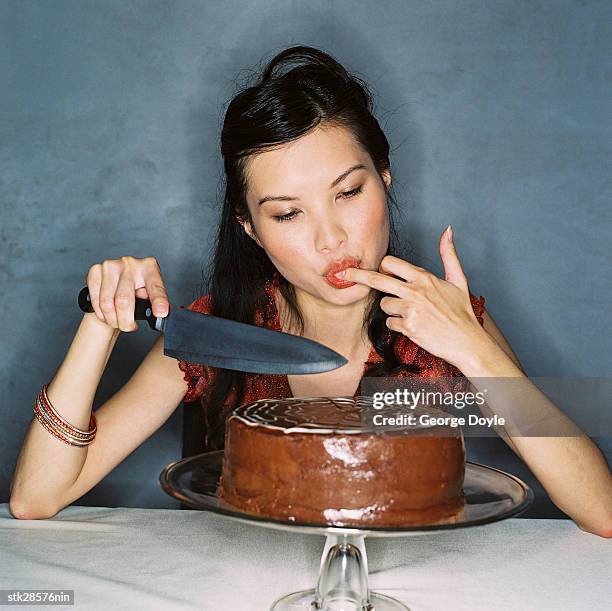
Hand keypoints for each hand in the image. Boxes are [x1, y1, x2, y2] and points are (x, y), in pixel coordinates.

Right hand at [85, 256, 169, 331]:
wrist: (119, 282)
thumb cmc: (138, 290)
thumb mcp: (150, 295)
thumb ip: (154, 303)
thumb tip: (159, 315)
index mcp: (149, 267)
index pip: (155, 287)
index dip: (158, 301)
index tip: (161, 313)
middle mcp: (130, 264)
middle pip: (124, 300)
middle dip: (126, 321)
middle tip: (129, 327)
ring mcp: (111, 266)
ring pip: (107, 303)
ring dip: (112, 319)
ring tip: (118, 321)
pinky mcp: (95, 271)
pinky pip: (95, 300)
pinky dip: (101, 313)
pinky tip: (108, 313)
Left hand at [339, 226, 484, 367]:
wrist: (467, 341)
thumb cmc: (462, 312)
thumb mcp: (459, 279)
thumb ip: (449, 254)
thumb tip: (447, 231)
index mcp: (424, 277)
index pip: (391, 263)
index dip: (383, 267)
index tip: (379, 271)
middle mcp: (415, 291)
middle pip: (377, 280)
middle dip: (358, 275)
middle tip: (345, 273)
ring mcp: (410, 310)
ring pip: (383, 304)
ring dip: (392, 310)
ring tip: (411, 314)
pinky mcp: (408, 327)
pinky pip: (389, 323)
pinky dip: (397, 326)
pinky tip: (413, 326)